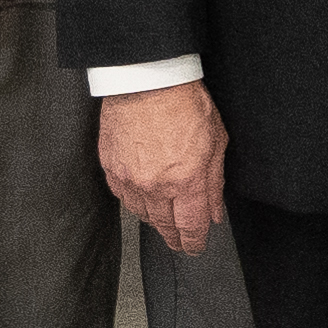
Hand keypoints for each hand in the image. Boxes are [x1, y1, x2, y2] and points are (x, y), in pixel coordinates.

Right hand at [96, 85, 227, 253]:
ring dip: (154, 220)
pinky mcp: (111, 166)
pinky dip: (133, 201)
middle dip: (174, 238)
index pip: (190, 227)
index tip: (195, 248)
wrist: (147, 79)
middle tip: (179, 244)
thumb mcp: (216, 141)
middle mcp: (155, 186)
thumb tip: (214, 213)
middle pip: (163, 226)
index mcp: (186, 182)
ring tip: (163, 221)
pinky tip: (141, 200)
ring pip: (141, 213)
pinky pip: (122, 195)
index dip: (193, 242)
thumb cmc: (184, 103)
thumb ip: (214, 183)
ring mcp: (129, 178)